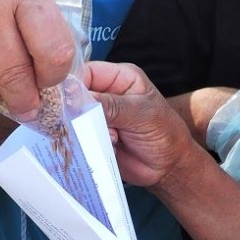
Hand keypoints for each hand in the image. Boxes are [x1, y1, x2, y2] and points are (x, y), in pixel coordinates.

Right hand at [85, 59, 201, 190]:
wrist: (168, 167)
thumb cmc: (165, 133)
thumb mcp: (141, 114)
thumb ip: (110, 105)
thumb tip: (76, 97)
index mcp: (120, 77)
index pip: (86, 72)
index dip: (74, 84)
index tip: (70, 101)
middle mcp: (107, 93)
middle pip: (75, 95)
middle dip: (80, 111)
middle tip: (93, 124)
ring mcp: (99, 115)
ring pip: (75, 118)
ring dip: (87, 130)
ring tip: (113, 137)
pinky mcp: (95, 135)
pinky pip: (79, 136)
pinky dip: (88, 143)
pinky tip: (109, 146)